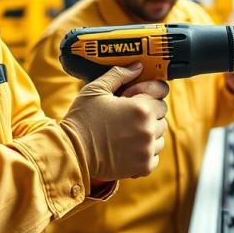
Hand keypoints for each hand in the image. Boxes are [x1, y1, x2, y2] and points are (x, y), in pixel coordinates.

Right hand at [59, 63, 170, 181]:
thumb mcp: (96, 89)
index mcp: (141, 108)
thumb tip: (138, 66)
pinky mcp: (143, 166)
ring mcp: (147, 149)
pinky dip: (145, 151)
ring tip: (128, 131)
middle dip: (149, 111)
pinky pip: (155, 155)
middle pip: (162, 114)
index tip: (137, 96)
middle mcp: (149, 129)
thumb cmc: (82, 119)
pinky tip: (129, 147)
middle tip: (129, 114)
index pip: (161, 93)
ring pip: (160, 135)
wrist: (71, 153)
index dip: (149, 92)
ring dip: (149, 132)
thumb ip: (119, 74)